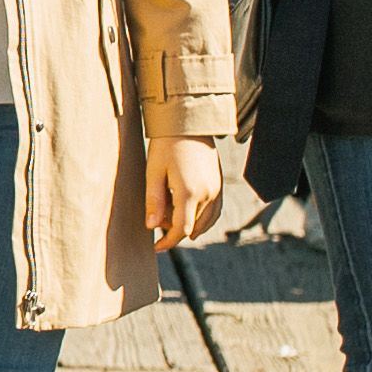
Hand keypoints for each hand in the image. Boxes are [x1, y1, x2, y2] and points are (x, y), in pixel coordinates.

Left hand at [146, 133, 225, 247]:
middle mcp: (208, 195)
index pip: (181, 230)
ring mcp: (217, 190)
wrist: (189, 124)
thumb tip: (151, 227)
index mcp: (189, 193)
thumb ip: (153, 201)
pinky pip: (214, 212)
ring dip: (188, 224)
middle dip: (174, 230)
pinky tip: (188, 212)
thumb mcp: (153, 173)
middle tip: (157, 216)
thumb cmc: (166, 146)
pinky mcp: (220, 185)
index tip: (156, 247)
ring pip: (205, 222)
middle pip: (193, 228)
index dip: (168, 242)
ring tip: (169, 210)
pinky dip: (202, 219)